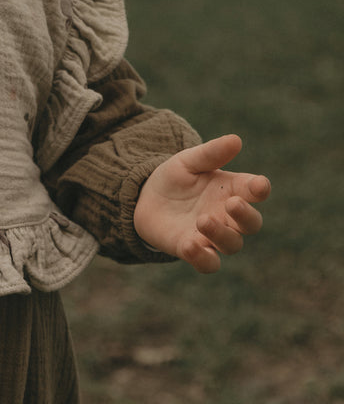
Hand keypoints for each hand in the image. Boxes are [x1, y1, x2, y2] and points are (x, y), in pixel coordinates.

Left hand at [133, 134, 270, 273]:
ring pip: (232, 244)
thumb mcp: (189, 161)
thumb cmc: (175, 178)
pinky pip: (208, 263)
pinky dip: (202, 258)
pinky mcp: (193, 250)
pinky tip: (190, 245)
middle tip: (232, 203)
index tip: (260, 185)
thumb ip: (211, 153)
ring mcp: (212, 236)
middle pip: (251, 223)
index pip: (255, 191)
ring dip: (221, 234)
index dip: (260, 189)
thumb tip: (236, 140)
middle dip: (246, 215)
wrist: (145, 197)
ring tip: (202, 220)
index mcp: (232, 189)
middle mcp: (228, 216)